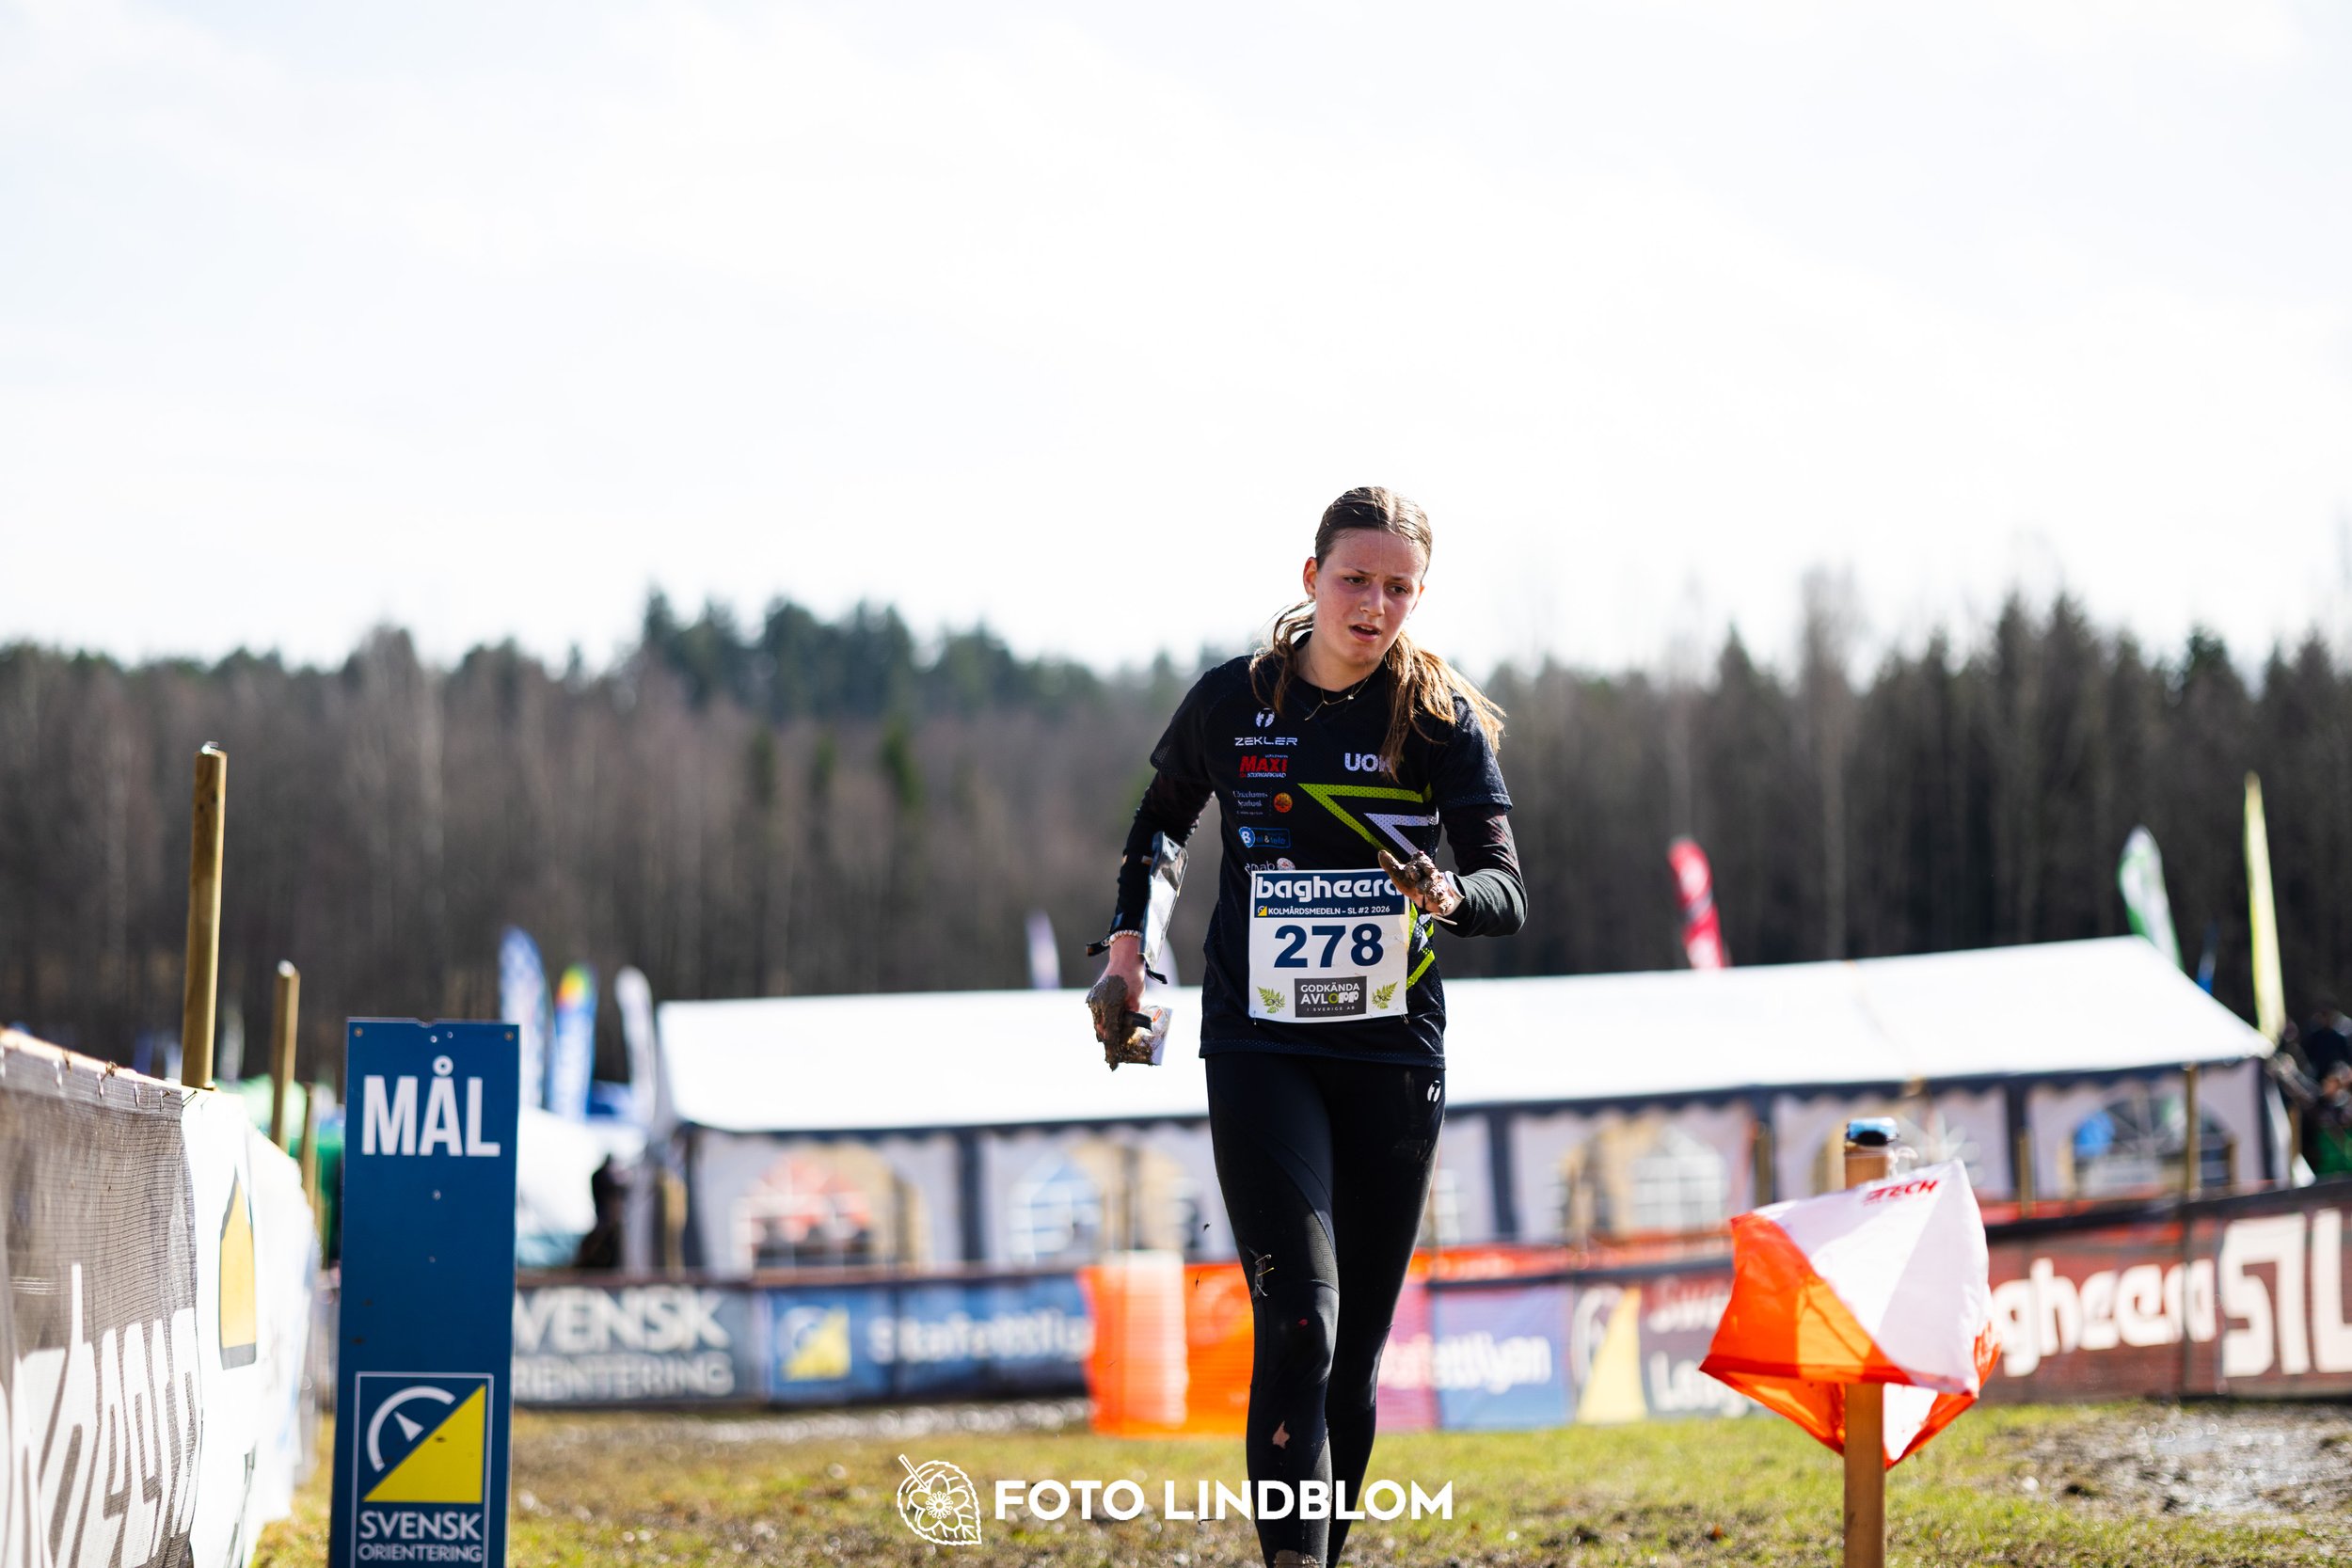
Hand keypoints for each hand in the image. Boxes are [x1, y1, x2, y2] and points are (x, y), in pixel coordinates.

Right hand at [1087, 937, 1154, 1068]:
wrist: (1124, 958)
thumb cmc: (1133, 979)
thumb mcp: (1137, 1001)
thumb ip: (1131, 1019)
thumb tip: (1127, 1034)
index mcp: (1108, 1007)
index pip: (1110, 1034)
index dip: (1112, 1049)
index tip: (1114, 1062)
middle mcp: (1097, 1005)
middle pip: (1101, 1031)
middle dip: (1109, 1040)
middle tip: (1116, 1051)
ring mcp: (1093, 1000)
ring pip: (1097, 1023)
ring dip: (1106, 1029)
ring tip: (1115, 1036)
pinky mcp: (1092, 996)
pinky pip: (1097, 1013)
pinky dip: (1103, 1019)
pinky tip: (1112, 1021)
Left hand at [1379, 847, 1462, 919]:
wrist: (1425, 898)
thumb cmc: (1411, 883)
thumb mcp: (1399, 875)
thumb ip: (1391, 865)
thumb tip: (1381, 853)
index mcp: (1421, 866)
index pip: (1421, 861)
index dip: (1417, 867)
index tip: (1413, 875)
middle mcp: (1431, 875)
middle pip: (1431, 873)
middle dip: (1426, 881)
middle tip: (1419, 888)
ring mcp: (1438, 886)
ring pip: (1437, 887)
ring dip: (1433, 892)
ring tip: (1429, 896)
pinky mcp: (1443, 898)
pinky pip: (1444, 901)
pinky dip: (1443, 905)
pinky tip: (1440, 909)